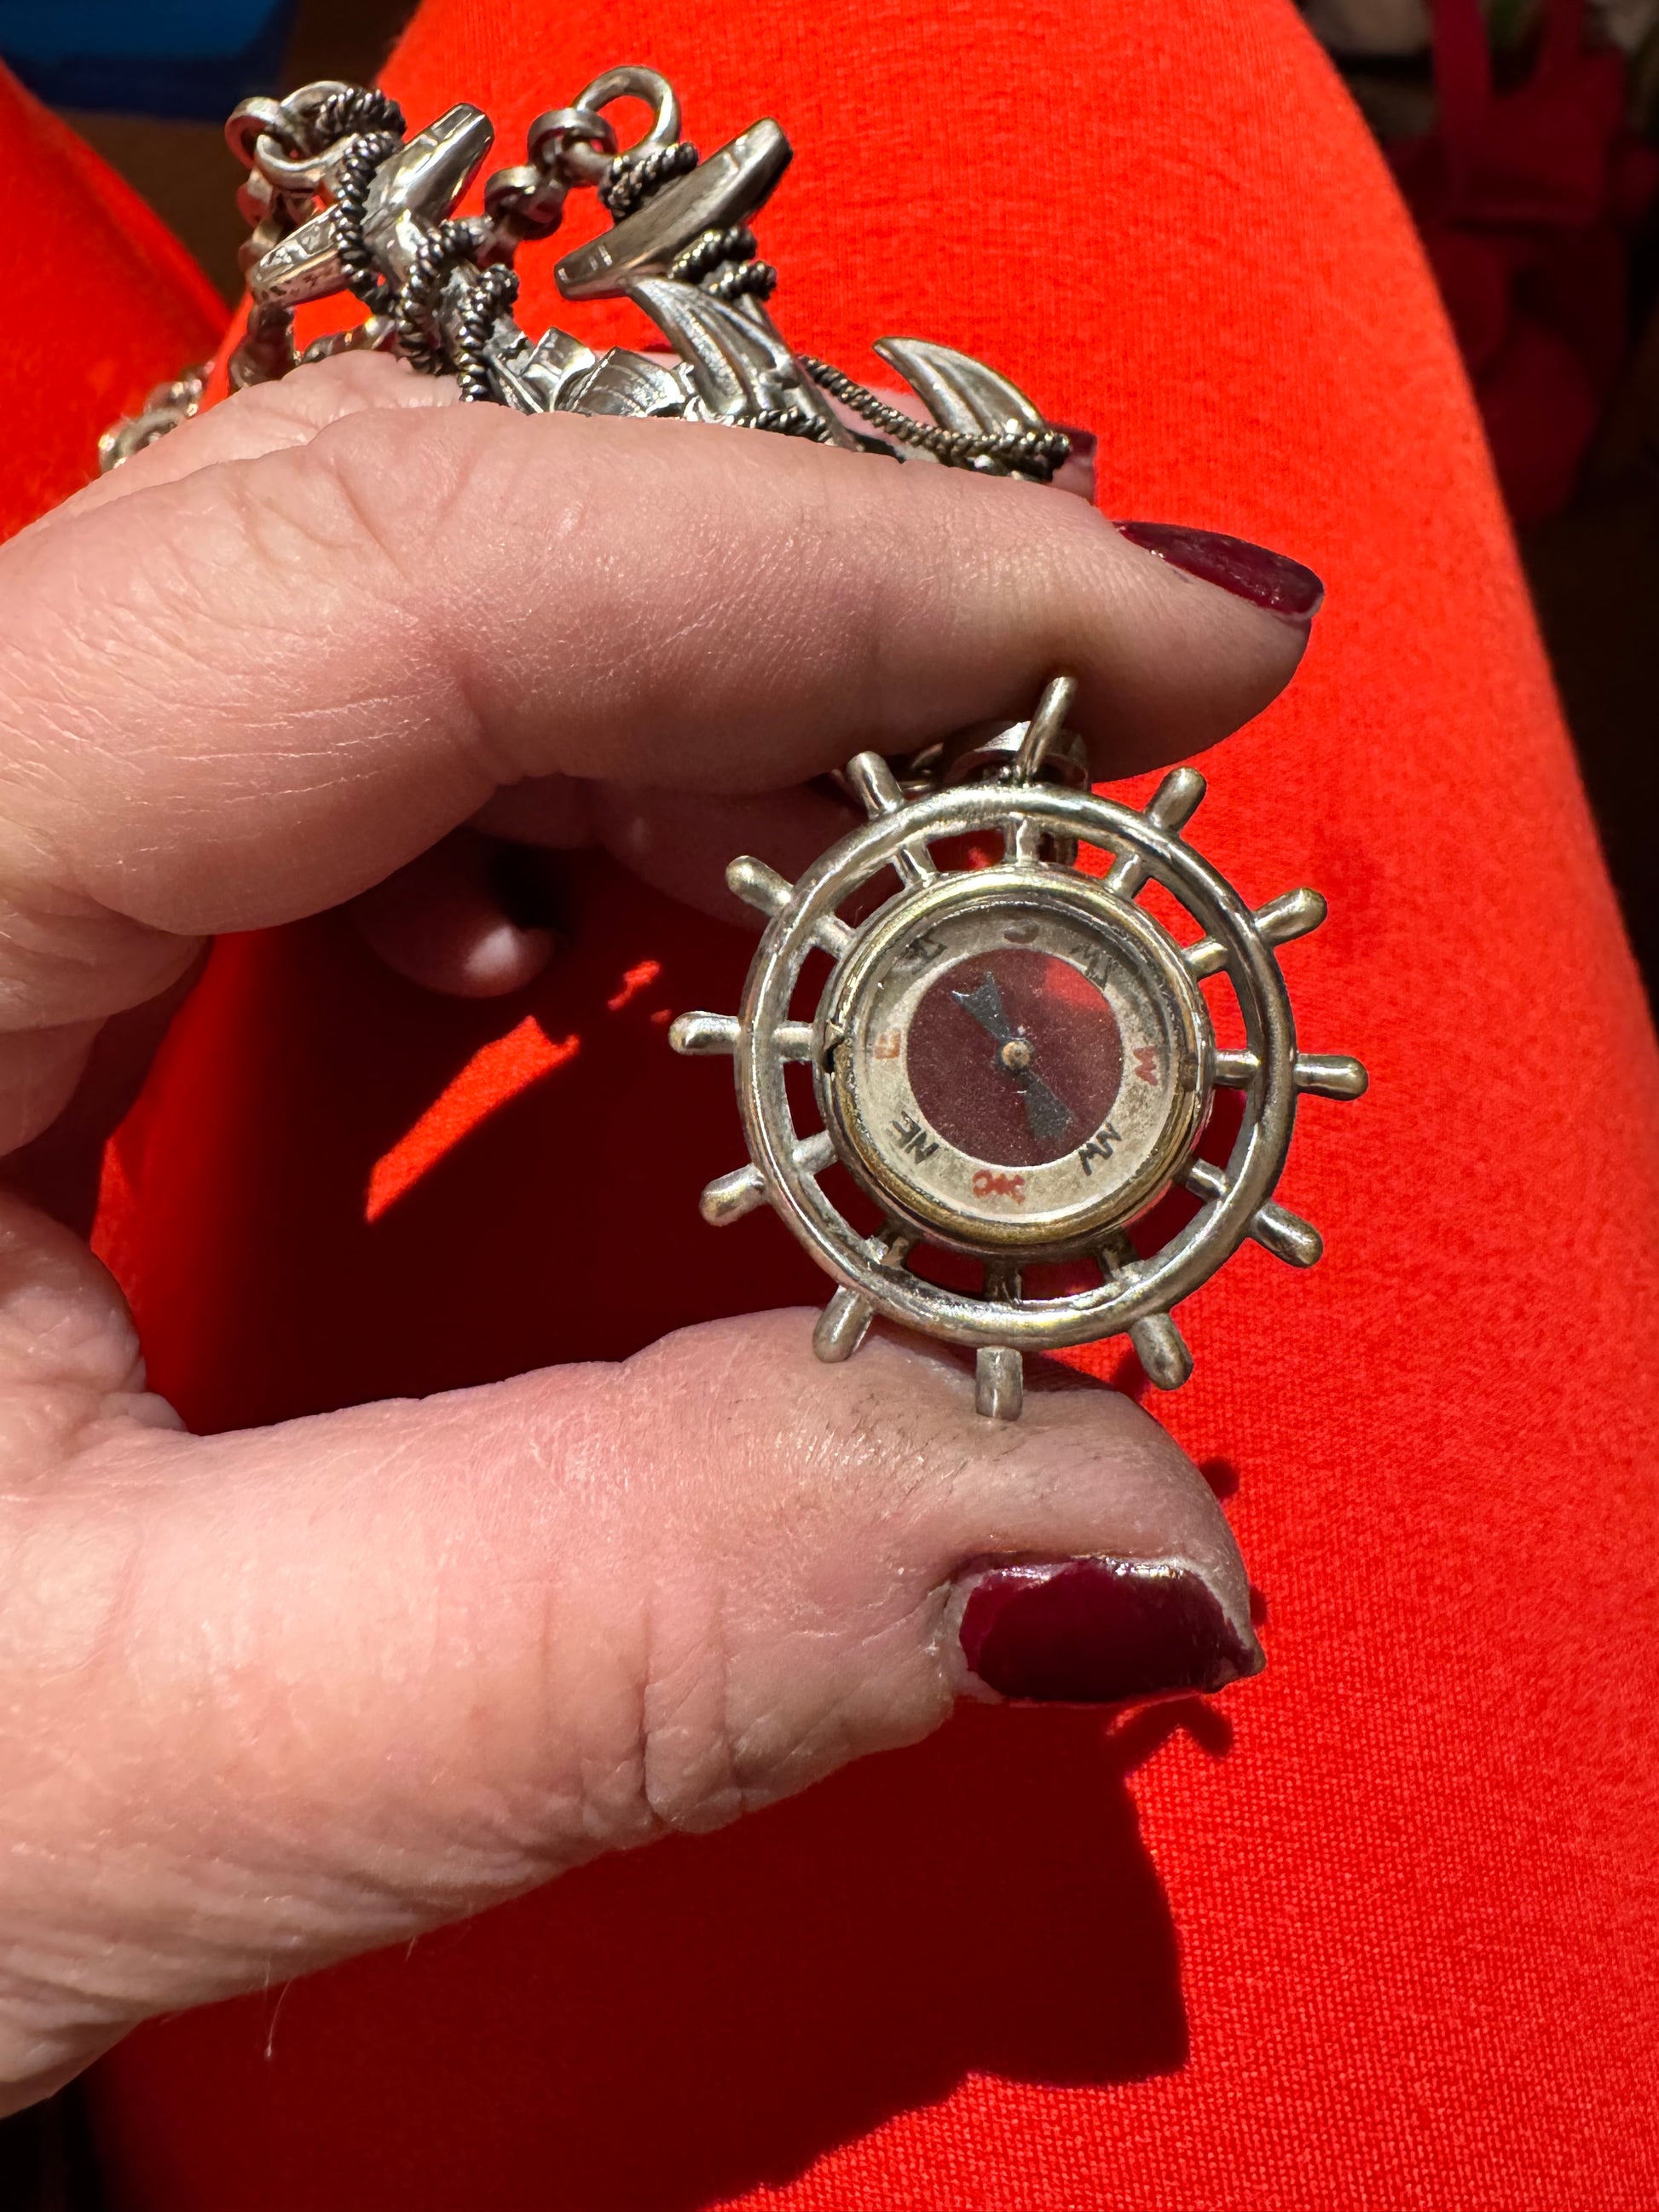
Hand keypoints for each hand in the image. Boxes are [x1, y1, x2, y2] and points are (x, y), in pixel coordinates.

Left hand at [0, 352, 1308, 2109]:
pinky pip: (281, 719)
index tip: (1174, 646)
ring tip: (846, 931)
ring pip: (354, 603)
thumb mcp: (129, 1773)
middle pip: (389, 543)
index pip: (382, 584)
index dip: (831, 573)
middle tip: (1050, 845)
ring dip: (673, 732)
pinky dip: (518, 802)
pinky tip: (566, 967)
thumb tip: (1115, 1540)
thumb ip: (615, 1637)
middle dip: (792, 660)